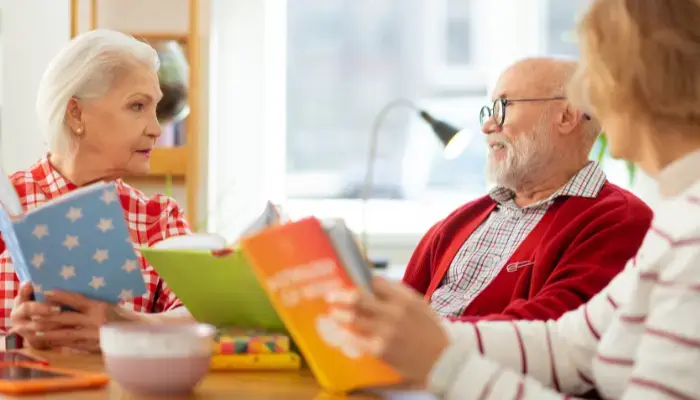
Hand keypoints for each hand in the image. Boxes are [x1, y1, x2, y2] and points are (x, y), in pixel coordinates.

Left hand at [14, 289, 128, 352]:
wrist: (136, 334)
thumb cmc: (122, 316)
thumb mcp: (109, 305)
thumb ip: (92, 303)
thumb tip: (69, 299)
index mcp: (100, 306)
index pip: (76, 300)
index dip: (60, 296)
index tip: (46, 292)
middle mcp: (95, 320)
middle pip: (66, 318)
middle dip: (48, 317)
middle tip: (33, 315)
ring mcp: (93, 335)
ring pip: (66, 334)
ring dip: (49, 333)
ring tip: (35, 331)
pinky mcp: (93, 347)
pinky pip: (72, 345)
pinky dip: (60, 343)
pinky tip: (50, 342)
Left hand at [327, 276, 449, 383]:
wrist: (443, 360)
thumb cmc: (431, 332)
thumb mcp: (420, 305)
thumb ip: (399, 293)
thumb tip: (375, 283)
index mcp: (404, 299)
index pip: (375, 282)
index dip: (362, 281)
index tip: (352, 282)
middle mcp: (394, 313)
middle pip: (358, 298)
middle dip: (341, 296)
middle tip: (331, 297)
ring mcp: (386, 332)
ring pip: (353, 318)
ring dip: (339, 315)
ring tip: (333, 314)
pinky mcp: (381, 350)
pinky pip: (356, 340)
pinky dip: (346, 335)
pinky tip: (341, 334)